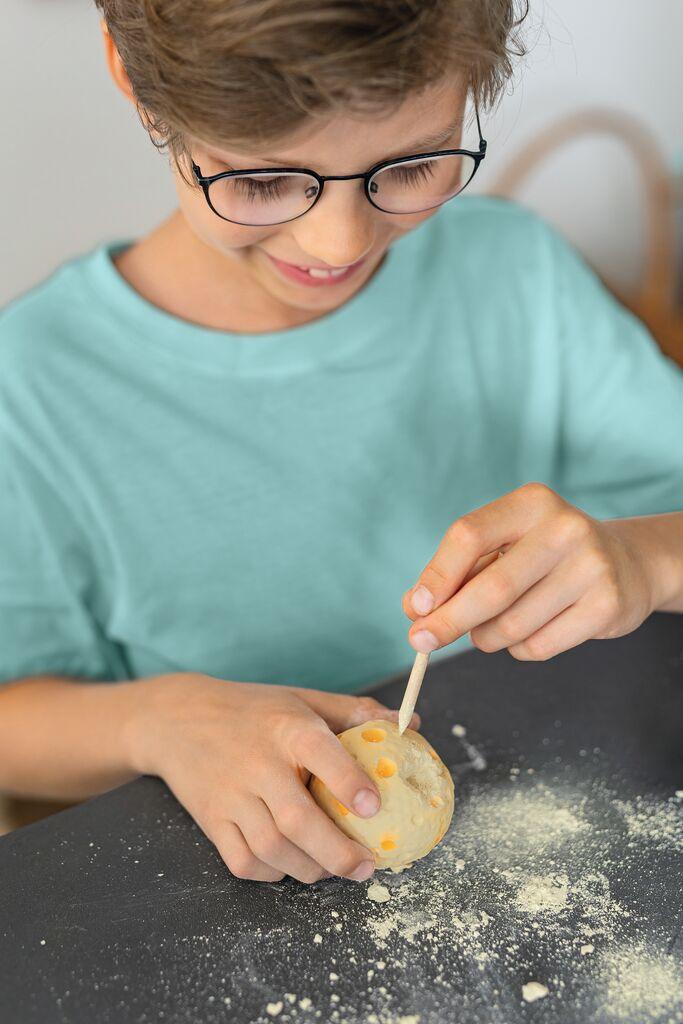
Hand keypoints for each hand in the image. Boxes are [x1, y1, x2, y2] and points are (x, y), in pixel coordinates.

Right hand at [130, 674, 418, 883]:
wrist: (176, 718)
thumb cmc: (252, 709)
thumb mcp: (302, 699)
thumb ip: (356, 713)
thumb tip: (412, 723)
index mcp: (286, 727)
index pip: (321, 754)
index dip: (350, 784)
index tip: (375, 808)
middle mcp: (257, 763)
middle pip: (297, 819)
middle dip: (337, 853)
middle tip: (366, 867)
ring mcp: (230, 795)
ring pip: (272, 847)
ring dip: (309, 869)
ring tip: (335, 869)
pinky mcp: (210, 820)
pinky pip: (243, 861)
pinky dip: (272, 872)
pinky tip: (291, 865)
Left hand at [402, 482, 669, 660]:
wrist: (627, 564)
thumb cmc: (545, 557)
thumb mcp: (504, 546)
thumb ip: (458, 573)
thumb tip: (415, 609)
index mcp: (530, 503)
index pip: (469, 536)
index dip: (437, 575)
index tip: (415, 607)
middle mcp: (563, 529)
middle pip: (491, 588)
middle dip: (449, 621)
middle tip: (421, 641)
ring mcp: (590, 567)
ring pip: (511, 625)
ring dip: (486, 638)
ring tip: (491, 628)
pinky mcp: (607, 605)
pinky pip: (539, 646)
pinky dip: (518, 649)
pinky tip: (529, 632)